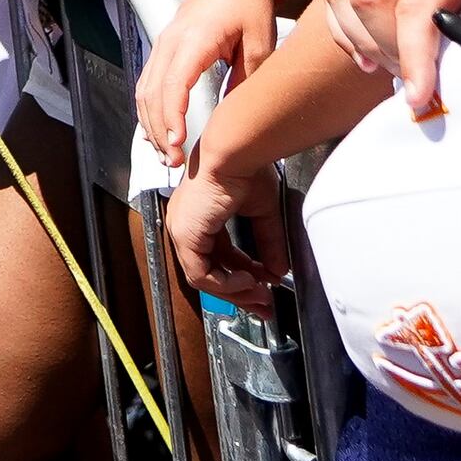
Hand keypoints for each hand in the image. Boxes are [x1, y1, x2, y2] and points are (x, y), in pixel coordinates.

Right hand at [138, 0, 277, 165]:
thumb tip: (236, 112)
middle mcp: (170, 42)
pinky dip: (149, 109)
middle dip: (157, 130)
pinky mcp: (165, 48)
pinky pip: (148, 82)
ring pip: (144, 90)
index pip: (172, 85)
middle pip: (151, 93)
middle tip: (173, 161)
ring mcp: (163, 44)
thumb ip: (248, 76)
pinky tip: (157, 128)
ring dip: (150, 123)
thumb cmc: (249, 0)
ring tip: (164, 153)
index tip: (177, 143)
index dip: (171, 117)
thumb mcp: (261, 39)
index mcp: (193, 39)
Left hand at [166, 160, 285, 307]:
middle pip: (209, 272)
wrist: (235, 155)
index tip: (265, 287)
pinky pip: (201, 274)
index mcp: (200, 217)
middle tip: (263, 304)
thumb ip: (268, 242)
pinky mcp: (185, 235)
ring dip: (235, 291)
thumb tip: (278, 270)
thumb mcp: (261, 212)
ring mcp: (182, 231)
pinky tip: (248, 280)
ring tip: (260, 293)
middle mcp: (186, 225)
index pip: (218, 258)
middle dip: (239, 292)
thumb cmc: (245, 169)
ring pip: (203, 278)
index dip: (242, 276)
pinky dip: (225, 283)